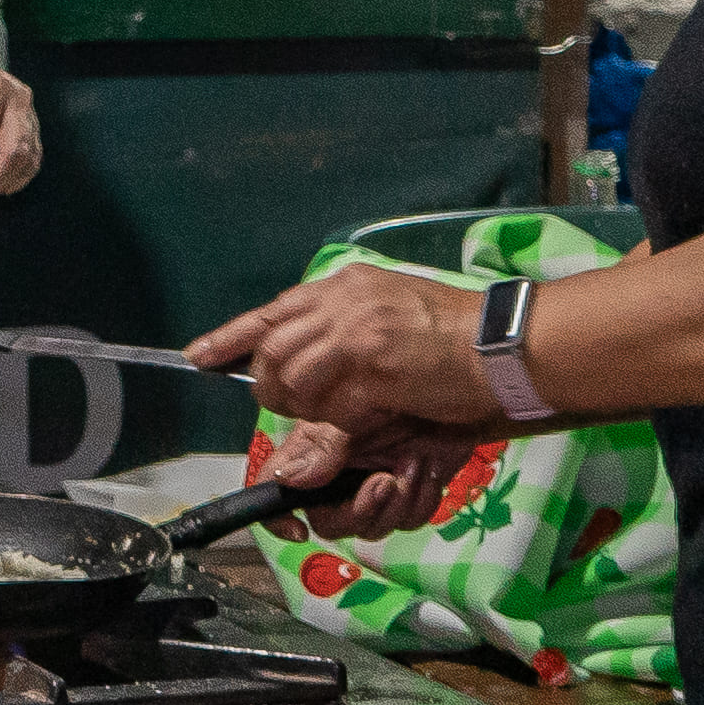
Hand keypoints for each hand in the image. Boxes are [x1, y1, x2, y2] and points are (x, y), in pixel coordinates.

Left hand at [190, 262, 496, 435]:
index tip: (199, 356)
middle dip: (272, 387)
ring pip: (291, 379)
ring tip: (335, 412)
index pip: (272, 310)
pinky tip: (365, 416)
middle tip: (295, 407)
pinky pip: (328, 404)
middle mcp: (344, 301)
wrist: (505, 345)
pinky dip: (338, 420)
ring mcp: (356, 331)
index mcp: (346, 285)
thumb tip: (301, 361)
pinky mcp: (372, 365)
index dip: (231, 337)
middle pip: (271, 350)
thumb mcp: (391, 315)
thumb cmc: (456, 337)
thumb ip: (344, 332)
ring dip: (303, 407)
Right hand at [256, 413, 499, 539]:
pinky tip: (428, 469)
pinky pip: (406, 520)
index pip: (274, 489)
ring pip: (372, 526)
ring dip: (397, 501)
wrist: (463, 393)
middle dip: (359, 510)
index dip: (276, 517)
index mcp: (314, 451)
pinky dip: (420, 498)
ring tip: (412, 464)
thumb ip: (322, 449)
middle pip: (329, 521)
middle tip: (384, 483)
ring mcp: (374, 486)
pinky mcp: (408, 495)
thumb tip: (286, 479)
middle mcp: (339, 473)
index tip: (298, 530)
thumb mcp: (356, 414)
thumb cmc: (404, 389)